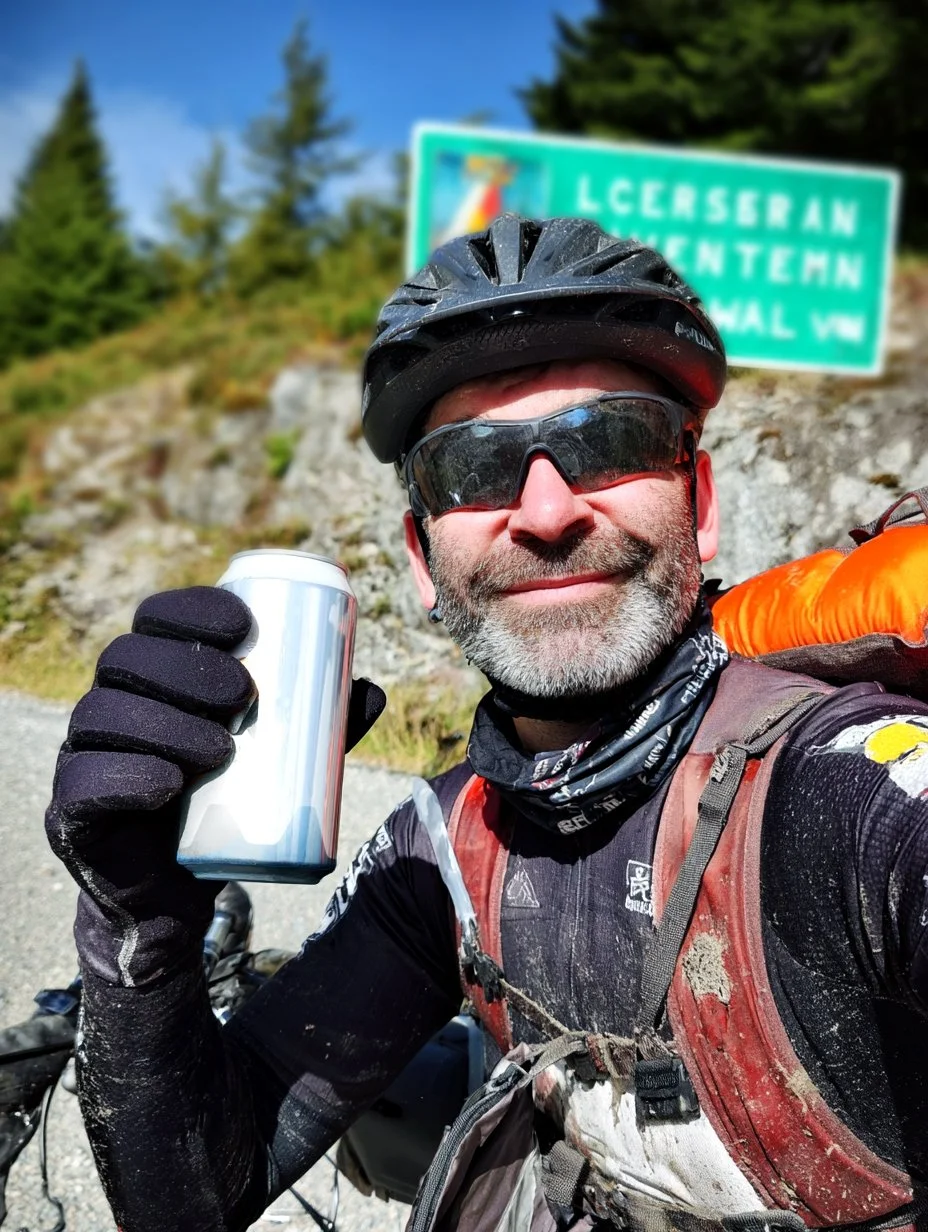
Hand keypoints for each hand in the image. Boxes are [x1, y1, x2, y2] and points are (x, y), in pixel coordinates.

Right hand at [45, 586, 385, 984]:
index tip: (245, 626)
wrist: (181, 895)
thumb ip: (319, 729)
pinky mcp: (72, 818)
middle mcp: (108, 707)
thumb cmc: (227, 810)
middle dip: (186, 666)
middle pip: (127, 658)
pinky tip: (167, 783)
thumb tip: (371, 691)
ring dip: (166, 724)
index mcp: (150, 679)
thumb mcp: (278, 763)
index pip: (154, 620)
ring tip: (224, 751)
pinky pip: (81, 786)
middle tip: (244, 697)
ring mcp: (83, 759)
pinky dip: (125, 778)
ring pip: (103, 715)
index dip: (191, 610)